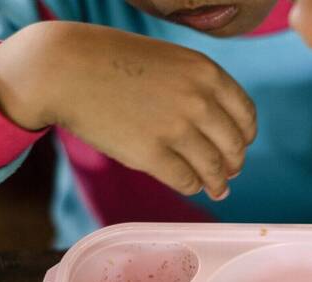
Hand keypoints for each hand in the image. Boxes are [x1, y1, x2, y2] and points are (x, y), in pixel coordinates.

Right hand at [0, 22, 256, 199]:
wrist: (65, 68)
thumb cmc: (113, 62)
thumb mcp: (170, 61)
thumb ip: (197, 88)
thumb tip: (218, 130)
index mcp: (206, 73)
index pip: (245, 114)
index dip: (245, 135)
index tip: (239, 146)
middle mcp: (198, 101)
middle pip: (233, 146)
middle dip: (234, 164)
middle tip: (229, 172)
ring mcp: (175, 129)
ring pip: (213, 169)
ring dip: (218, 183)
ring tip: (217, 189)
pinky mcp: (151, 154)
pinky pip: (186, 180)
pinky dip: (192, 186)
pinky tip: (190, 186)